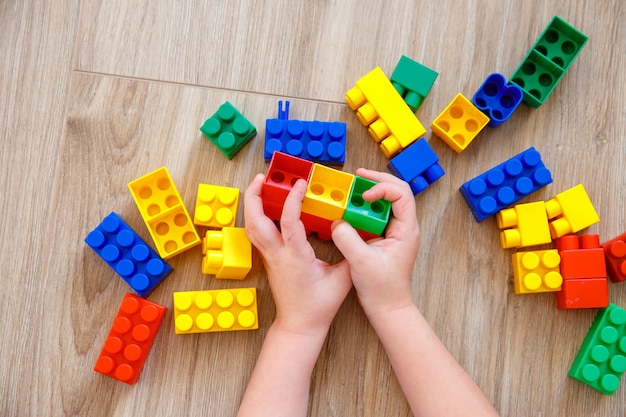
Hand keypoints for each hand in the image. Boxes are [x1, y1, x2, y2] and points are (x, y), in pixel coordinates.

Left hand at [244, 174, 352, 336]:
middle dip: (255, 196)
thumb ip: (349, 252)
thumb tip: (356, 232)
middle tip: (262, 178)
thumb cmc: (319, 305)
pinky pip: (256, 235)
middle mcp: (277, 255)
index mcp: (295, 256)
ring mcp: (269, 258)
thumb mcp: (342, 279)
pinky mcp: (268, 261)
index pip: (288, 220)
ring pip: (251, 228)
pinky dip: (256, 217)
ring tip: (259, 186)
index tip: (300, 182)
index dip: (293, 198)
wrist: (299, 325)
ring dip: (252, 205)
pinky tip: (263, 208)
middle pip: (255, 221)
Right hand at [331, 168, 419, 316]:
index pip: (401, 195)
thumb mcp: (361, 262)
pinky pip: (375, 213)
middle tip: (358, 175)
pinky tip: (350, 205)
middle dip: (377, 180)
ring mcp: (394, 231)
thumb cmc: (382, 289)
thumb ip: (348, 239)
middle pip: (396, 191)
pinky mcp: (383, 236)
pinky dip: (363, 206)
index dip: (382, 189)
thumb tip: (337, 220)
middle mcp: (403, 227)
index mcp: (407, 230)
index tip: (364, 196)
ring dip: (370, 191)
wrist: (387, 308)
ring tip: (353, 186)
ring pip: (386, 200)